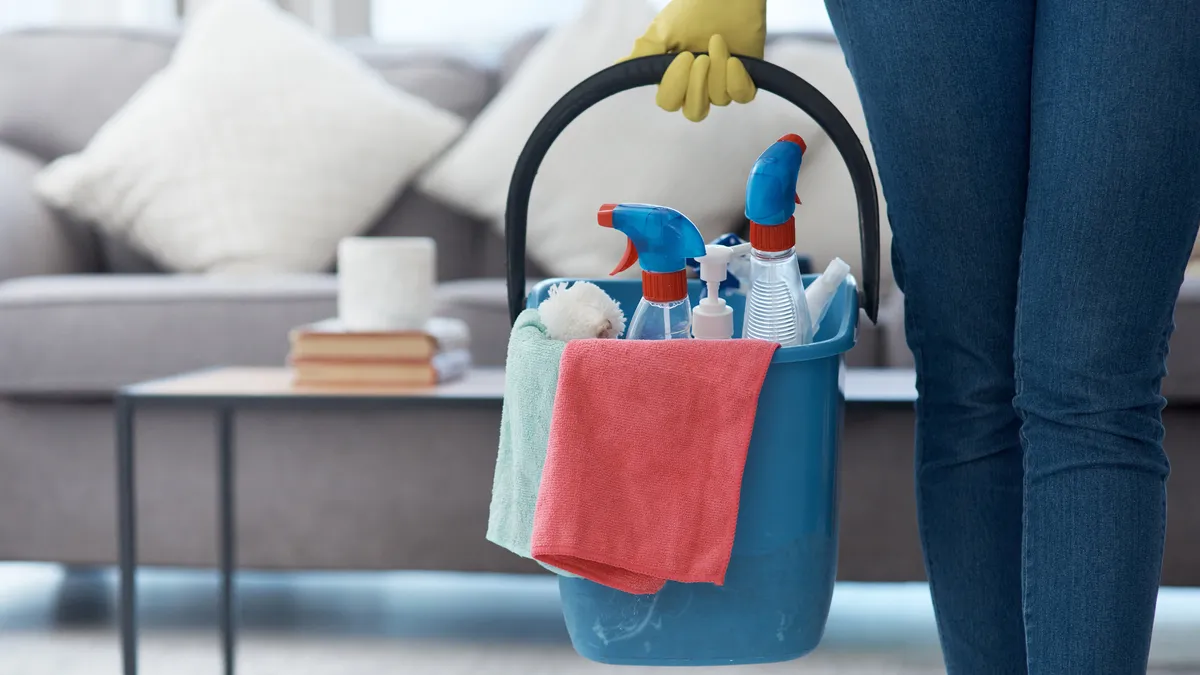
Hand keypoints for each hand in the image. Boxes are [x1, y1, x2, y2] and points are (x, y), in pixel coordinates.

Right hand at [626, 0, 765, 121]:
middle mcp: (698, 85)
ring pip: (719, 99)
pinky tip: (735, 59)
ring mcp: (722, 82)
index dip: (676, 87)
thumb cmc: (694, 7)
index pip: (669, 102)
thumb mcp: (664, 30)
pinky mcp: (746, 76)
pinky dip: (737, 80)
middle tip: (699, 57)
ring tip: (718, 41)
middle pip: (694, 112)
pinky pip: (743, 97)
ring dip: (718, 70)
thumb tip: (619, 67)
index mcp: (674, 77)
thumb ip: (645, 54)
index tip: (684, 56)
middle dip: (697, 86)